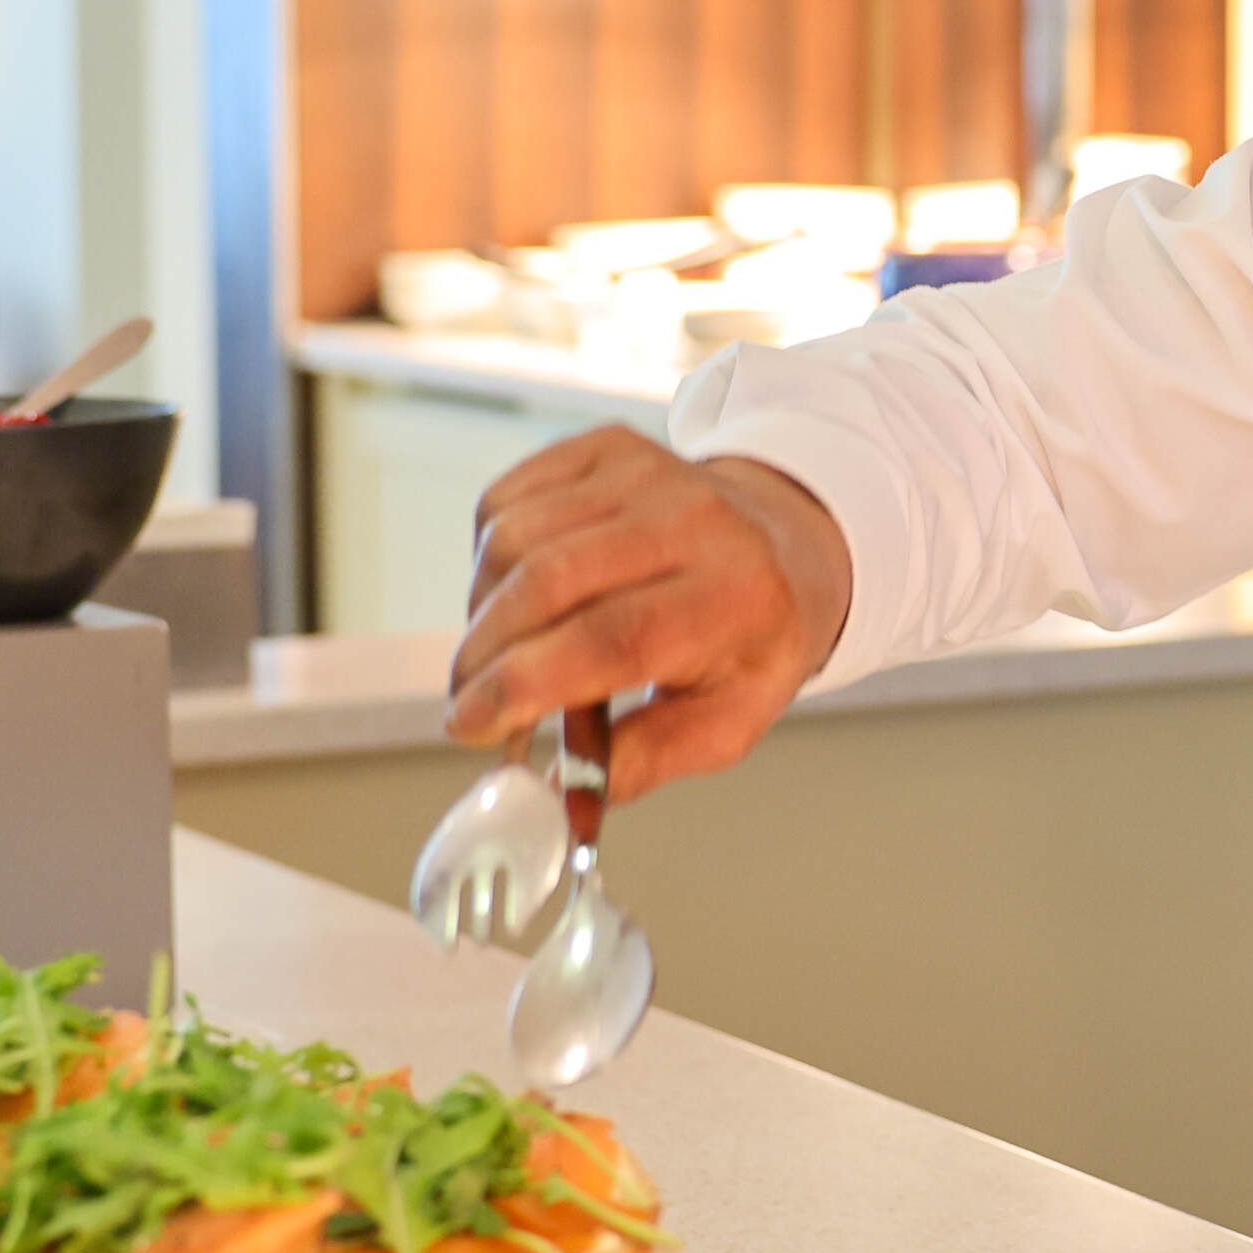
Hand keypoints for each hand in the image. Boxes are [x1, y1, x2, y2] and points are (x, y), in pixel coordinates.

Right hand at [442, 430, 855, 797]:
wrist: (785, 546)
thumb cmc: (752, 639)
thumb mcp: (725, 724)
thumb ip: (640, 765)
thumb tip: (555, 805)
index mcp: (734, 597)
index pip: (610, 638)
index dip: (524, 685)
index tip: (470, 724)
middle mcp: (692, 520)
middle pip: (548, 582)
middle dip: (485, 655)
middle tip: (467, 703)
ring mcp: (644, 472)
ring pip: (514, 538)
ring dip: (482, 611)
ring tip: (500, 654)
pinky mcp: (604, 447)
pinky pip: (507, 499)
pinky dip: (488, 557)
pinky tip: (515, 592)